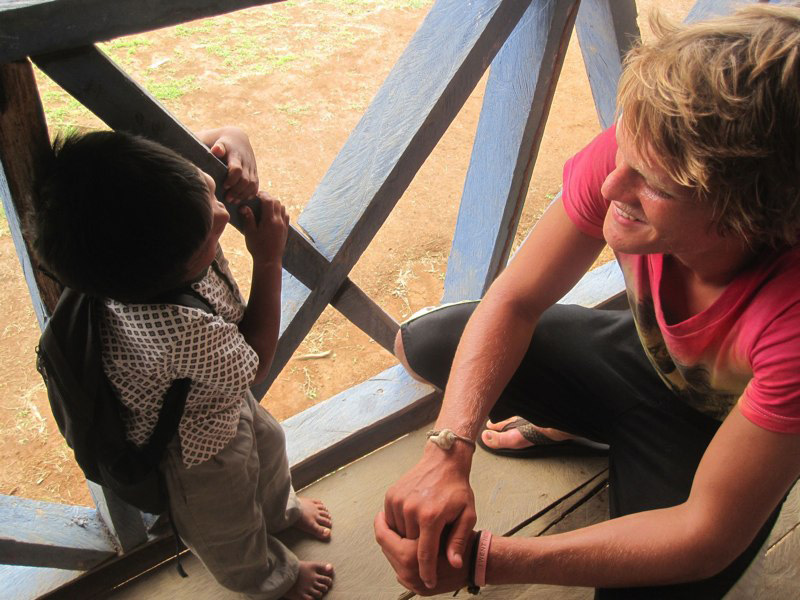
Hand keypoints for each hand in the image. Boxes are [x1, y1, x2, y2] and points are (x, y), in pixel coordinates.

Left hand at [204, 126, 258, 201]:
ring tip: (233, 200)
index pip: (237, 169)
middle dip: (237, 191)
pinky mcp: (254, 172)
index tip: (224, 186)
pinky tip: (241, 198)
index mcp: (235, 154)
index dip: (232, 180)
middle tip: (227, 198)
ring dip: (243, 195)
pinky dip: (250, 194)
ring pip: (252, 185)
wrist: (237, 138)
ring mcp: (251, 167)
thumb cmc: (219, 143)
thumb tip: (216, 150)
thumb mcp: (216, 142)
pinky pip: (256, 185)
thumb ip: (214, 146)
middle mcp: (246, 161)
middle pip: (246, 180)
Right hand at [240, 192, 288, 265]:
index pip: (268, 200)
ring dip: (275, 205)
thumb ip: (248, 218)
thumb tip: (244, 206)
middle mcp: (279, 221)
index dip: (262, 195)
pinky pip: (286, 215)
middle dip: (268, 198)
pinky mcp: (286, 230)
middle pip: (277, 202)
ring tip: (266, 207)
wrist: (269, 261)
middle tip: (259, 200)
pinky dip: (280, 212)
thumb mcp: (250, 233)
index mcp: (269, 220)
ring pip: (283, 208)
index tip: (256, 195)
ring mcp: (284, 225)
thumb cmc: (257, 247)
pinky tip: (273, 215)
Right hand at [382, 449, 476, 588]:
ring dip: (408, 537)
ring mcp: (398, 501)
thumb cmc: (457, 488)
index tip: (427, 582)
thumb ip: (459, 540)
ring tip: (423, 528)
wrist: (443, 460)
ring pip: (398, 534)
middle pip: (409, 545)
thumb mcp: (467, 515)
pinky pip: (391, 520)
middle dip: (418, 550)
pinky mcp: (391, 495)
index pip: (424, 554)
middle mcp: (411, 509)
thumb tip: (454, 564)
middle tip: (430, 545)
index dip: (426, 571)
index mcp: (431, 516)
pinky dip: (399, 525)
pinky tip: (412, 519)